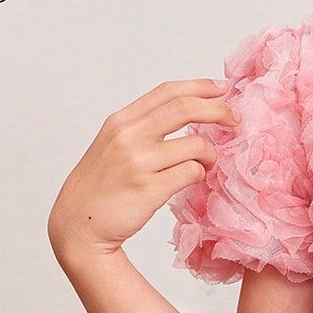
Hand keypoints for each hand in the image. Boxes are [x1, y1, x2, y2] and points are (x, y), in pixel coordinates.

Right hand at [46, 78, 240, 264]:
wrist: (78, 225)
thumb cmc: (100, 187)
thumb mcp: (112, 146)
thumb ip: (142, 129)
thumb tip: (187, 117)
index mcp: (120, 121)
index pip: (167, 92)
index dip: (199, 87)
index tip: (222, 88)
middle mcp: (128, 136)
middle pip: (185, 109)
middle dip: (218, 110)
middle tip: (234, 119)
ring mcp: (138, 162)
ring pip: (195, 145)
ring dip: (211, 154)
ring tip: (209, 163)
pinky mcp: (149, 189)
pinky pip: (191, 173)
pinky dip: (200, 174)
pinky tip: (196, 179)